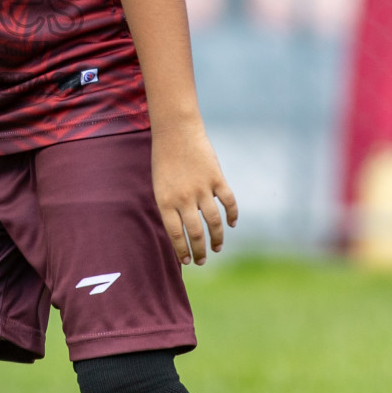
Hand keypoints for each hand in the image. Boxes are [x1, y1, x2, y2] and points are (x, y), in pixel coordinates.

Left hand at [152, 122, 237, 265]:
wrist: (176, 131)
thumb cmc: (164, 159)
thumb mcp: (159, 185)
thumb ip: (170, 206)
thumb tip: (181, 230)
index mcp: (165, 201)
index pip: (175, 235)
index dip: (182, 251)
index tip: (187, 261)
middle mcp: (184, 198)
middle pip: (195, 233)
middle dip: (200, 251)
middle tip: (203, 260)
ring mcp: (202, 189)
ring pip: (214, 222)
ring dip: (217, 238)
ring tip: (217, 248)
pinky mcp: (216, 178)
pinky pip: (228, 202)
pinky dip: (232, 215)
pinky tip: (231, 224)